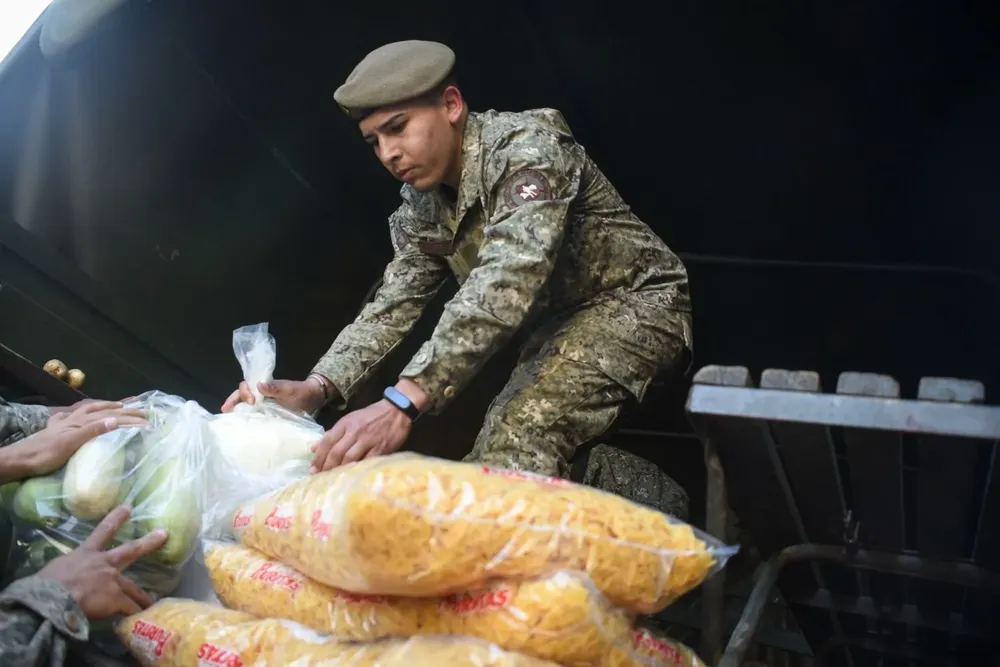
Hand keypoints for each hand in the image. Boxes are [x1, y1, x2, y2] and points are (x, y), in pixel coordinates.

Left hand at [4, 401, 146, 479]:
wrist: (20, 460)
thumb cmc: (46, 454)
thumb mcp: (71, 443)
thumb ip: (93, 430)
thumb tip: (116, 419)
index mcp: (82, 420)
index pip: (112, 417)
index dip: (131, 419)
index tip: (149, 422)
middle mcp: (76, 417)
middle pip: (104, 410)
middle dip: (125, 409)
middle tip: (143, 410)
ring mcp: (66, 422)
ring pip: (91, 409)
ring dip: (108, 406)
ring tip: (120, 405)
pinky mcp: (57, 428)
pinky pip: (75, 414)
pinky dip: (84, 410)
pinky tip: (82, 412)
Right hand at [38, 505, 167, 619]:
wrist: (52, 599)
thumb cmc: (45, 584)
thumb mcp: (55, 569)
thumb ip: (67, 570)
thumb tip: (65, 577)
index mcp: (86, 553)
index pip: (103, 531)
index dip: (116, 518)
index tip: (128, 507)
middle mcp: (104, 563)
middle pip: (130, 550)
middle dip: (148, 542)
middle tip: (163, 534)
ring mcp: (112, 580)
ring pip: (133, 588)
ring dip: (143, 596)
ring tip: (151, 601)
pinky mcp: (116, 599)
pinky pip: (129, 607)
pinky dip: (135, 613)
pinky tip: (140, 618)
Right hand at [221, 379, 325, 413]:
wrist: (313, 399)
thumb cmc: (301, 392)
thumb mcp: (289, 389)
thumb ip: (275, 388)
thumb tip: (258, 385)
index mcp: (264, 386)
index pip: (246, 386)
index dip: (244, 393)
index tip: (251, 401)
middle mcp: (260, 395)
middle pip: (241, 396)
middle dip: (232, 402)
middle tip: (225, 411)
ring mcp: (264, 406)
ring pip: (246, 407)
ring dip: (237, 411)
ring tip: (229, 420)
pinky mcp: (268, 416)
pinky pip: (255, 416)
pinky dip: (247, 420)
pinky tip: (243, 428)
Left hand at [309, 400, 410, 472]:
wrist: (396, 410)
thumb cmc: (371, 416)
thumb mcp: (350, 419)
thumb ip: (333, 433)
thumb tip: (313, 448)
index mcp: (346, 423)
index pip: (327, 441)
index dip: (318, 457)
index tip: (312, 469)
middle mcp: (355, 431)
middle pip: (336, 451)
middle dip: (326, 466)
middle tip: (319, 477)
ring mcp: (368, 440)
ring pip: (349, 457)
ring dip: (339, 469)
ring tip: (332, 479)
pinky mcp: (381, 448)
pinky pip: (366, 461)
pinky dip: (357, 469)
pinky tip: (351, 477)